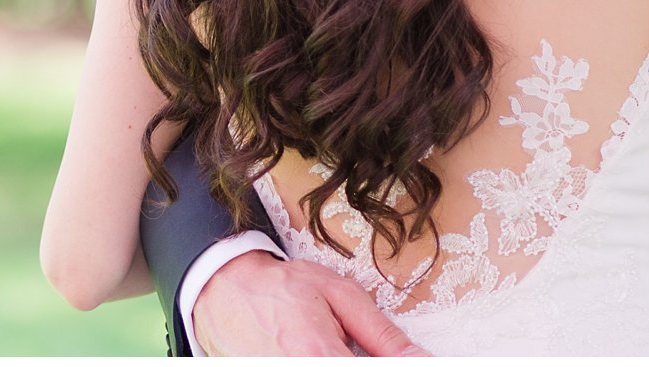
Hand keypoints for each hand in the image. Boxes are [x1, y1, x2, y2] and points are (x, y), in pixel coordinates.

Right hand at [193, 251, 427, 356]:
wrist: (227, 289)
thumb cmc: (282, 288)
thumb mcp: (338, 295)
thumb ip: (382, 334)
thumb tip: (422, 359)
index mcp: (320, 355)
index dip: (396, 363)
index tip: (409, 358)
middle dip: (361, 359)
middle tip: (351, 344)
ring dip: (343, 357)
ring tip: (336, 345)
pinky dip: (321, 358)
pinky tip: (318, 348)